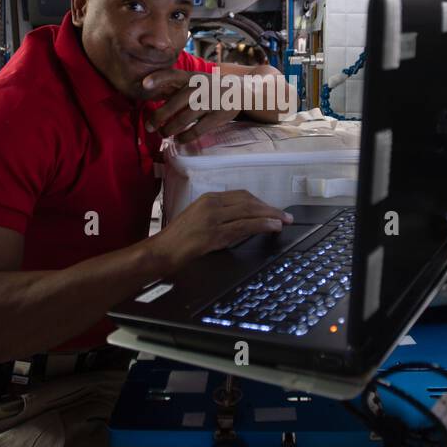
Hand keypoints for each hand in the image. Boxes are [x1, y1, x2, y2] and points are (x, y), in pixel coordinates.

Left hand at [141, 68, 238, 142]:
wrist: (239, 91)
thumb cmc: (208, 88)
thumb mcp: (193, 81)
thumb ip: (174, 86)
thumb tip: (145, 91)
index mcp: (191, 77)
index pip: (173, 75)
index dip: (158, 78)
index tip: (144, 85)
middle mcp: (201, 87)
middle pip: (175, 103)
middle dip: (159, 117)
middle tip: (149, 127)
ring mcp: (211, 101)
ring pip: (185, 118)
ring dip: (170, 129)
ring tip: (163, 134)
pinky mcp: (219, 115)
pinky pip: (198, 129)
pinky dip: (185, 136)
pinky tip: (179, 139)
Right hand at [149, 191, 292, 270]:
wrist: (161, 251)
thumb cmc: (178, 239)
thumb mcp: (198, 219)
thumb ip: (218, 216)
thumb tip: (241, 221)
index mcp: (208, 198)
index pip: (241, 195)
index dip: (260, 202)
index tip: (272, 209)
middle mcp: (212, 204)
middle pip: (249, 201)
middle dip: (270, 208)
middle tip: (285, 215)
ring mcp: (213, 218)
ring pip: (249, 212)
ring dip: (270, 216)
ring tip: (284, 221)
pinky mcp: (214, 234)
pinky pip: (244, 226)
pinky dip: (262, 225)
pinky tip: (273, 227)